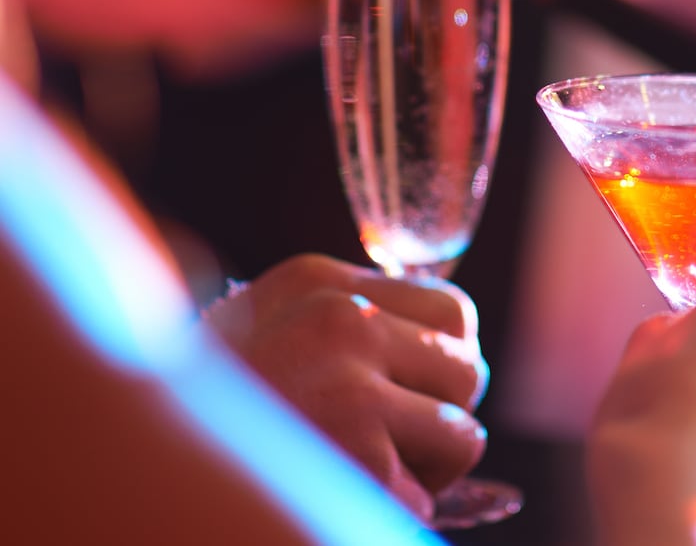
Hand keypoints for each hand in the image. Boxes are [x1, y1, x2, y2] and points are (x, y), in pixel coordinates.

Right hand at [202, 254, 488, 522]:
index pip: (452, 309)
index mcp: (319, 282)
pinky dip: (392, 511)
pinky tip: (332, 495)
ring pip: (463, 434)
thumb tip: (457, 349)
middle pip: (467, 370)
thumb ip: (350, 323)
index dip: (446, 359)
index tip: (415, 388)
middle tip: (377, 439)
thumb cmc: (207, 405)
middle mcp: (341, 322)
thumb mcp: (269, 329)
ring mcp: (351, 390)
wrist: (131, 469)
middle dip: (439, 415)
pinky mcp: (361, 461)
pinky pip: (427, 498)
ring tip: (352, 467)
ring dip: (423, 468)